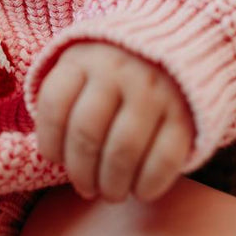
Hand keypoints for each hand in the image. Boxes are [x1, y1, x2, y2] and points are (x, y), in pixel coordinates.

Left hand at [32, 41, 193, 202]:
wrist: (183, 43)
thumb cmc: (120, 68)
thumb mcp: (85, 64)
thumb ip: (67, 98)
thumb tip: (56, 156)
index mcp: (84, 58)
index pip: (54, 105)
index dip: (50, 142)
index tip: (56, 159)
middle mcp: (117, 71)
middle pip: (87, 134)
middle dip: (81, 173)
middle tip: (86, 188)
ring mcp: (154, 91)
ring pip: (122, 150)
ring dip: (113, 184)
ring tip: (112, 193)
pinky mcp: (185, 113)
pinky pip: (164, 159)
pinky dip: (149, 184)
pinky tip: (142, 191)